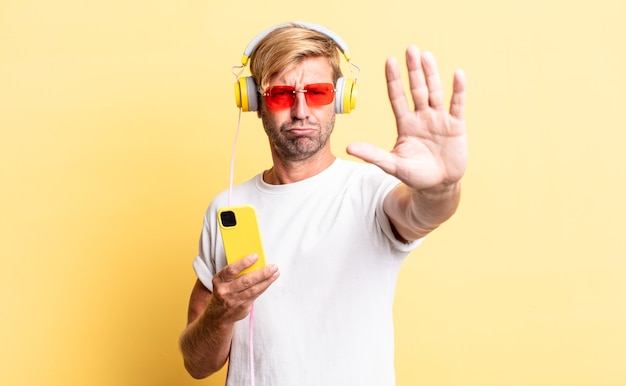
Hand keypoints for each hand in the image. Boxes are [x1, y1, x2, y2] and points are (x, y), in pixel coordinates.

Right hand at [210, 255, 278, 322]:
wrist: (218, 314)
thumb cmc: (224, 290)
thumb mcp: (223, 281)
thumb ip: (235, 272)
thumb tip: (254, 260)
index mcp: (219, 280)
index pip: (231, 270)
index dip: (244, 263)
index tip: (256, 256)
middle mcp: (225, 291)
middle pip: (246, 281)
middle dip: (261, 273)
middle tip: (273, 267)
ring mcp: (233, 300)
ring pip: (253, 289)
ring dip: (267, 280)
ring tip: (275, 272)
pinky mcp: (242, 307)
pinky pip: (255, 295)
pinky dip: (264, 286)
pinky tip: (270, 280)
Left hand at [347, 45, 466, 190]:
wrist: (438, 186)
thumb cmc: (414, 174)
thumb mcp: (392, 165)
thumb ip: (373, 154)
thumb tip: (348, 147)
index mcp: (405, 124)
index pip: (397, 97)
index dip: (394, 80)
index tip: (390, 61)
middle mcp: (422, 117)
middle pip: (416, 89)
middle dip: (413, 70)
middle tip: (410, 49)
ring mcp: (439, 119)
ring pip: (435, 92)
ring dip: (432, 74)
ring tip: (427, 56)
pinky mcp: (456, 126)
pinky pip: (457, 105)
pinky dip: (458, 90)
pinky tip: (457, 74)